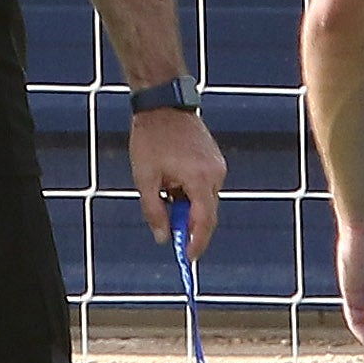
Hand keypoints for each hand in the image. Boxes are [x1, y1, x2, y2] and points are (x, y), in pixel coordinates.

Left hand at [130, 109, 225, 256]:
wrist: (163, 104)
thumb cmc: (151, 139)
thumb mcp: (145, 178)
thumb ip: (154, 210)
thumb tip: (162, 238)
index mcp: (200, 179)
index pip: (204, 221)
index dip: (197, 242)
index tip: (188, 258)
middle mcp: (215, 174)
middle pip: (206, 213)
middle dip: (187, 224)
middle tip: (167, 228)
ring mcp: (218, 166)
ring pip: (205, 200)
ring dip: (186, 205)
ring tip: (162, 187)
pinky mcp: (215, 160)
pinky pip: (205, 186)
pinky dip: (190, 192)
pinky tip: (171, 179)